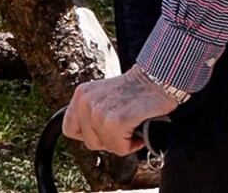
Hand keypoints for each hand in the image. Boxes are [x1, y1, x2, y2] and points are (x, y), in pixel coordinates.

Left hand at [61, 66, 180, 154]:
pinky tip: (138, 131)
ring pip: (105, 145)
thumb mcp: (103, 96)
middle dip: (108, 140)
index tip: (104, 131)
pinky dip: (131, 145)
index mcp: (81, 94)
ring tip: (132, 127)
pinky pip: (119, 147)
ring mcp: (100, 111)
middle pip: (89, 141)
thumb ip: (92, 112)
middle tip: (124, 129)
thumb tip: (88, 136)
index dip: (88, 135)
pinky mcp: (116, 121)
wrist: (158, 80)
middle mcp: (87, 101)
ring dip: (122, 142)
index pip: (69, 129)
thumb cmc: (136, 90)